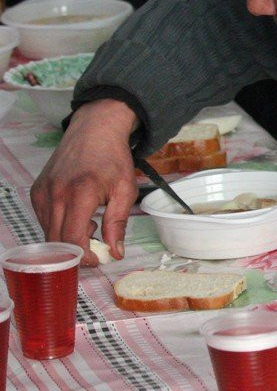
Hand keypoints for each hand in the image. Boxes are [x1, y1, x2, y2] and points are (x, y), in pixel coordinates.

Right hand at [30, 100, 139, 266]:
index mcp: (80, 193)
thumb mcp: (125, 190)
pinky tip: (78, 214)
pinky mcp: (37, 190)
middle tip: (96, 247)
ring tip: (90, 223)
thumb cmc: (113, 157)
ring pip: (48, 231)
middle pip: (56, 240)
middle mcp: (55, 193)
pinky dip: (59, 225)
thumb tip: (115, 252)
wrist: (94, 130)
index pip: (72, 238)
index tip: (97, 260)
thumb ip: (118, 223)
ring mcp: (43, 191)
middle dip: (76, 251)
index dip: (83, 255)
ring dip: (68, 237)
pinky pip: (44, 219)